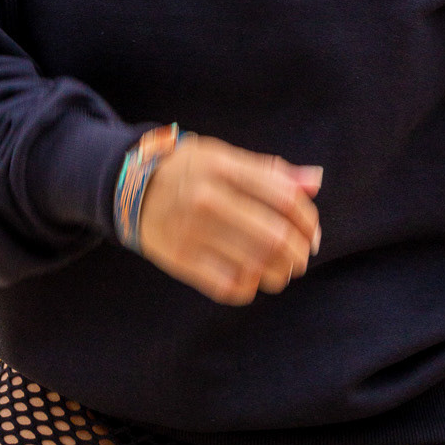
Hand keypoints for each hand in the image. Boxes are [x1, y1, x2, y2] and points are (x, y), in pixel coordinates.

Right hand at [136, 135, 321, 303]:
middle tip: (301, 257)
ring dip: (279, 274)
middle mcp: (208, 198)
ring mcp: (192, 231)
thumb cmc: (188, 171)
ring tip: (281, 270)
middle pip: (275, 237)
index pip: (284, 198)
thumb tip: (314, 181)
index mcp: (223, 167)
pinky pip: (228, 286)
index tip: (312, 233)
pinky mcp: (181, 260)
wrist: (130, 187)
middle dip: (299, 253)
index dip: (308, 220)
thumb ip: (270, 171)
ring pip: (256, 265)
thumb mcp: (224, 157)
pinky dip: (249, 287)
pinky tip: (251, 278)